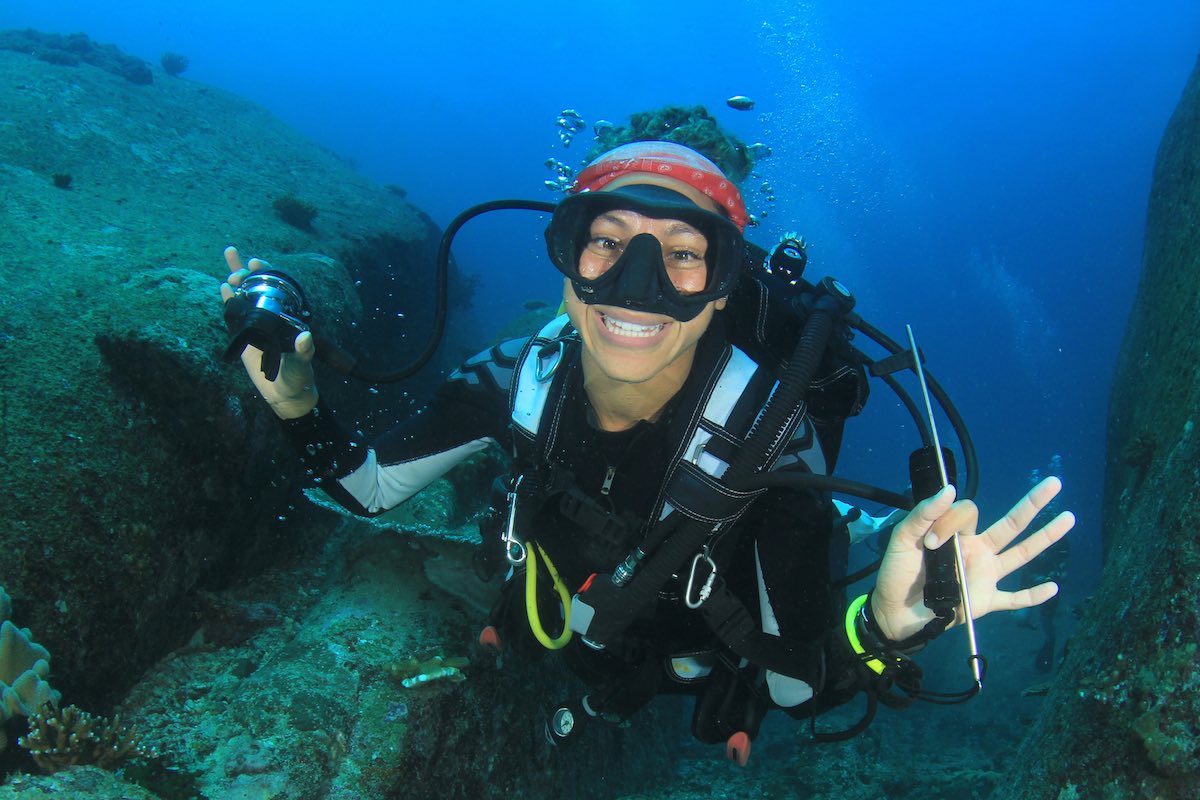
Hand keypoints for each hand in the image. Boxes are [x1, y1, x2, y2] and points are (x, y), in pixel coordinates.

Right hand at [221, 246, 318, 418]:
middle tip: (238, 262)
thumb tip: (306, 337)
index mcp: (288, 318)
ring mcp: (258, 324)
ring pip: (246, 296)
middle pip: (260, 287)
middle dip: (248, 272)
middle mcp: (273, 317)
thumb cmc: (298, 377)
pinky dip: (229, 300)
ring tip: (230, 258)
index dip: (268, 273)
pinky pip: (236, 314)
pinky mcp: (246, 336)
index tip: (257, 263)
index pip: (279, 288)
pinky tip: (223, 287)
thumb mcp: (302, 363)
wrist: (284, 394)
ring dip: (237, 278)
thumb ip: (304, 352)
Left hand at [870, 477, 1074, 642]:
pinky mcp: (986, 602)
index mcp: (958, 534)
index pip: (968, 514)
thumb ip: (923, 515)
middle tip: (1054, 484)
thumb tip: (950, 490)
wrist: (894, 613)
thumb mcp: (903, 539)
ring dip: (1046, 538)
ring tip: (1069, 517)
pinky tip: (1054, 588)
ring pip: (1021, 555)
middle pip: (1011, 524)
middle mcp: (977, 550)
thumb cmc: (897, 573)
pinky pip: (1015, 599)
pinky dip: (1033, 596)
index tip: (931, 542)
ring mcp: (985, 576)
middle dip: (1032, 504)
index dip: (951, 523)